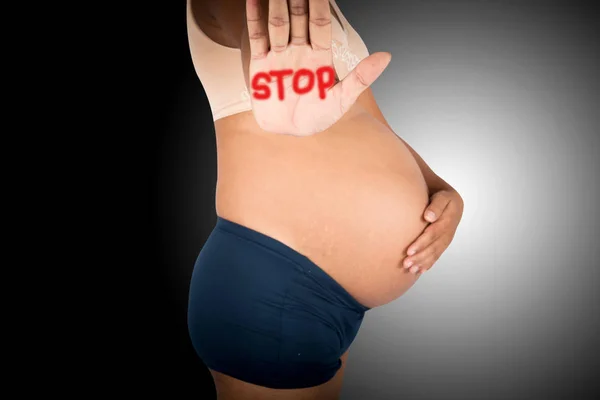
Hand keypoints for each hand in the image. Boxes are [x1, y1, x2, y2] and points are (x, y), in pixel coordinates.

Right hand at [245, 0, 391, 135]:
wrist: (290, 132)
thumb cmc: (317, 117)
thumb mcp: (342, 99)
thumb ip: (362, 77)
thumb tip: (386, 56)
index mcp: (320, 57)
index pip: (320, 25)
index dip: (320, 6)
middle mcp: (300, 51)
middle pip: (299, 19)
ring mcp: (280, 55)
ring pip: (279, 24)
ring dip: (277, 4)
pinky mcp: (260, 64)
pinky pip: (258, 38)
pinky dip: (254, 18)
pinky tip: (253, 0)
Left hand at [402, 189, 463, 273]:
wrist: (450, 200)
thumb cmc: (441, 196)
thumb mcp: (442, 196)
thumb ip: (436, 205)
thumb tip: (429, 217)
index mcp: (449, 218)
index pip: (434, 233)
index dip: (422, 243)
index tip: (409, 251)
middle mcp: (449, 231)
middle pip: (434, 246)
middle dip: (420, 256)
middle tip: (406, 264)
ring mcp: (447, 238)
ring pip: (435, 253)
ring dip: (422, 262)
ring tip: (410, 269)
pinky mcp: (444, 242)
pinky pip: (437, 255)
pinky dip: (428, 263)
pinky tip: (419, 270)